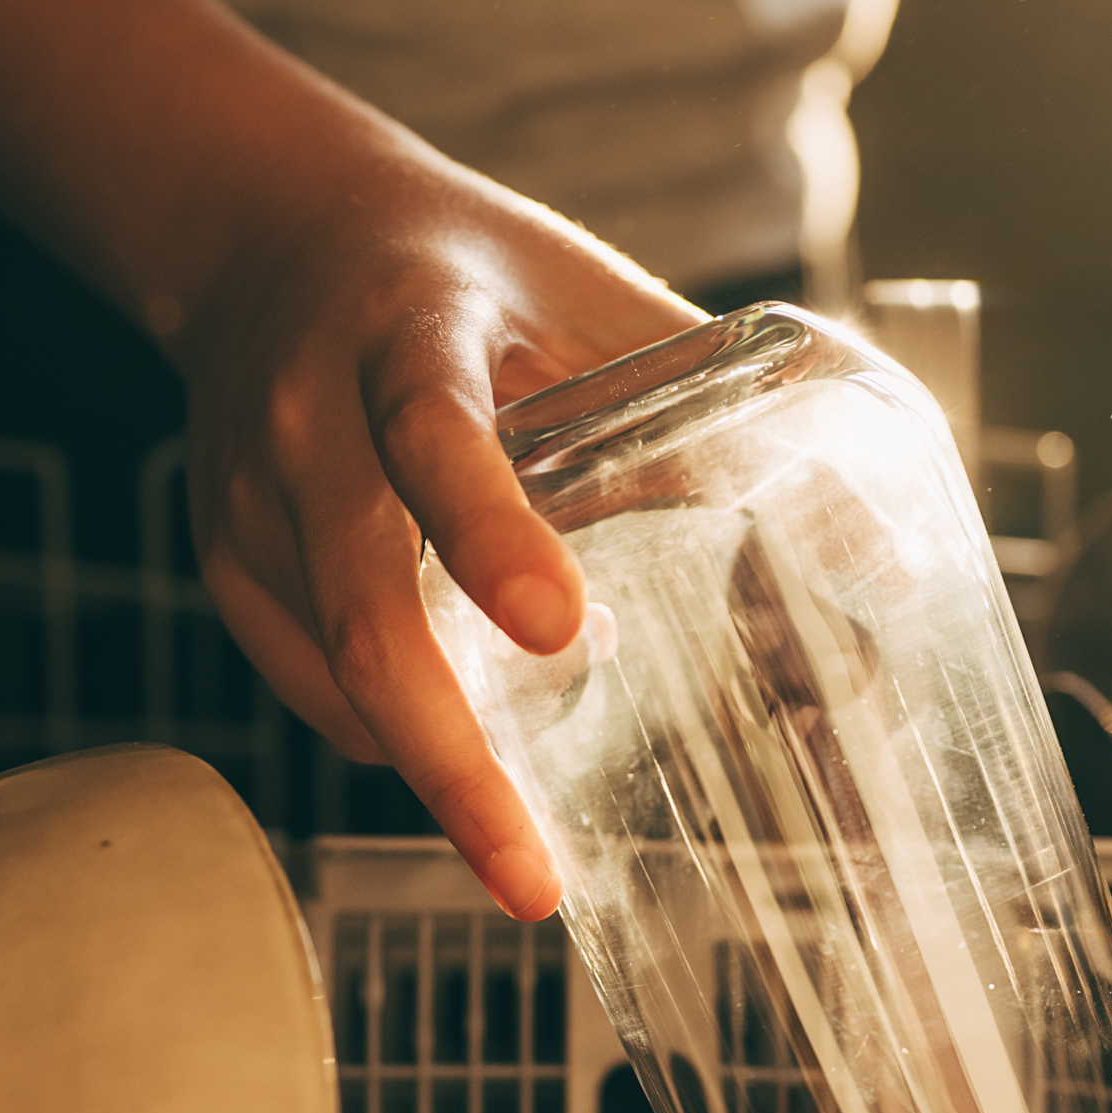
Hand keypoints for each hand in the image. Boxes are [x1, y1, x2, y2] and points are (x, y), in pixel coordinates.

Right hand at [176, 132, 697, 920]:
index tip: (563, 632)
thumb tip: (888, 561)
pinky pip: (311, 687)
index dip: (488, 535)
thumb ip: (720, 411)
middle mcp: (303, 419)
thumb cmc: (474, 277)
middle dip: (450, 759)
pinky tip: (469, 761)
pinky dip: (394, 739)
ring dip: (438, 769)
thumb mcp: (597, 301)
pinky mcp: (223, 564)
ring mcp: (245, 500)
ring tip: (526, 850)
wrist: (272, 234)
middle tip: (534, 878)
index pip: (434, 435)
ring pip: (334, 673)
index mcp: (407, 332)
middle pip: (361, 607)